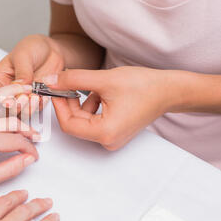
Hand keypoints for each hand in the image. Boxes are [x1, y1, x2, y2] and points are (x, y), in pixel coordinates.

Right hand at [0, 34, 65, 115]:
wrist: (51, 50)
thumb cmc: (32, 48)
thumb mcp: (23, 55)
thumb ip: (22, 71)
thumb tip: (20, 84)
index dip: (1, 99)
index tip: (9, 100)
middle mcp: (8, 92)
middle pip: (6, 108)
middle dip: (16, 106)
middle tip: (24, 98)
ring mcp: (22, 98)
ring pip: (21, 112)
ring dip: (28, 108)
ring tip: (35, 97)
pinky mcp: (35, 101)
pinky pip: (37, 109)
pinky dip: (40, 105)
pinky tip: (43, 96)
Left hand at [44, 66, 173, 150]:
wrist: (169, 90)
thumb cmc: (144, 86)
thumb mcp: (103, 79)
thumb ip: (74, 79)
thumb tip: (51, 80)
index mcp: (105, 132)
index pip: (68, 124)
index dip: (59, 106)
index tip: (55, 89)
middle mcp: (107, 140)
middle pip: (75, 123)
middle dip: (68, 102)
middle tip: (66, 83)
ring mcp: (111, 138)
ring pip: (83, 120)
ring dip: (80, 102)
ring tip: (90, 85)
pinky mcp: (114, 131)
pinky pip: (93, 120)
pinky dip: (90, 105)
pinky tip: (99, 91)